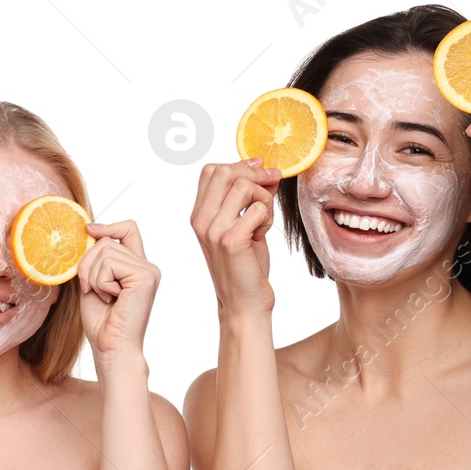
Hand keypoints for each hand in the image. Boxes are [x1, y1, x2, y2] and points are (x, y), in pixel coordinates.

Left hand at [77, 219, 159, 365]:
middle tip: (90, 289)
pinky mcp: (145, 277)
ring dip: (93, 276)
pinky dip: (101, 282)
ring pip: (105, 250)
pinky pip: (110, 264)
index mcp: (136, 267)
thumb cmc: (102, 322)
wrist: (111, 347)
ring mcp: (149, 271)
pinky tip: (111, 299)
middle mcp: (146, 266)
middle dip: (87, 264)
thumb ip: (95, 260)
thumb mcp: (93, 283)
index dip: (108, 225)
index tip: (89, 230)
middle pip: (107, 241)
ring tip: (103, 297)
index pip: (128, 229)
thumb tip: (89, 231)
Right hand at [191, 159, 282, 317]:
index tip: (261, 173)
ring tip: (264, 220)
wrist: (244, 304)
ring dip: (263, 198)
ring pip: (243, 187)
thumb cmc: (245, 267)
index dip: (240, 166)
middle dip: (254, 175)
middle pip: (224, 172)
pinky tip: (262, 234)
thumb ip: (246, 199)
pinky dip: (267, 218)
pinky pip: (257, 209)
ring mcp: (214, 231)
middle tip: (271, 186)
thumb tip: (264, 169)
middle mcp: (201, 221)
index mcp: (199, 216)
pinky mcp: (231, 241)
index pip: (211, 171)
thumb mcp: (241, 226)